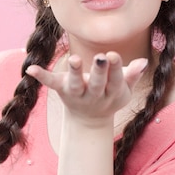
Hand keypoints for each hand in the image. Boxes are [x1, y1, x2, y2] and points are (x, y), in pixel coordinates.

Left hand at [26, 52, 147, 124]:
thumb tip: (144, 62)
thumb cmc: (110, 94)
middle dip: (99, 71)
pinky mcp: (62, 90)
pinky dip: (41, 76)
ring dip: (75, 72)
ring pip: (76, 85)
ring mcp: (77, 94)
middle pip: (97, 83)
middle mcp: (94, 95)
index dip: (115, 69)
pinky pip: (51, 83)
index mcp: (112, 93)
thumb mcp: (124, 88)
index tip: (113, 55)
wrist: (90, 119)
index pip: (115, 80)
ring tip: (73, 59)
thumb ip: (133, 75)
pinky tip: (31, 68)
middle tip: (100, 57)